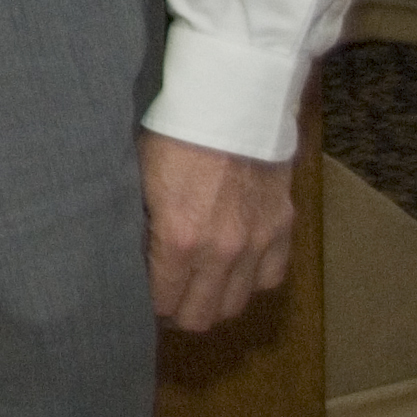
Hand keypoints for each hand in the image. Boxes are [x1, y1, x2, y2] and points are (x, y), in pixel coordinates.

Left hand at [140, 128, 294, 331]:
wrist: (230, 101)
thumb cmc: (173, 133)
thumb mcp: (140, 177)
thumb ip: (142, 223)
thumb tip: (133, 253)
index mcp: (178, 240)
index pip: (164, 302)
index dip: (151, 306)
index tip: (143, 297)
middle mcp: (221, 252)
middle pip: (202, 316)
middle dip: (180, 312)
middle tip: (169, 297)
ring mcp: (257, 243)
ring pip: (238, 304)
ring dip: (216, 301)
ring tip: (201, 286)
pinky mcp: (282, 229)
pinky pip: (271, 278)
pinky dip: (252, 280)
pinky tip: (236, 268)